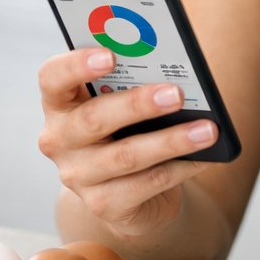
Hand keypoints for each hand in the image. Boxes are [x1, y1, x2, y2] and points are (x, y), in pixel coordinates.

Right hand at [35, 48, 218, 237]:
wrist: (128, 191)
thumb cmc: (127, 129)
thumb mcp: (122, 104)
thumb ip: (134, 84)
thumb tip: (176, 74)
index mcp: (60, 103)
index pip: (52, 78)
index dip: (77, 64)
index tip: (111, 54)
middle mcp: (59, 140)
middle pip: (93, 118)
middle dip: (138, 104)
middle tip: (176, 94)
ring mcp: (78, 176)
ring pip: (126, 156)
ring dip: (171, 140)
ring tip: (207, 129)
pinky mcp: (103, 205)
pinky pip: (147, 184)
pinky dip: (180, 168)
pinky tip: (205, 156)